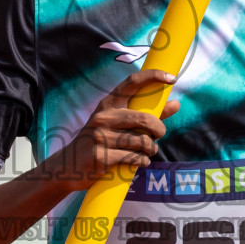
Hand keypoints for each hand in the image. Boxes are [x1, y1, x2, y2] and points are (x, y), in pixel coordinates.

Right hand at [41, 69, 180, 189]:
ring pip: (142, 141)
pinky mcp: (102, 157)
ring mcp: (101, 137)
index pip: (132, 82)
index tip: (172, 78)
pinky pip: (135, 158)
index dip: (153, 77)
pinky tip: (139, 162)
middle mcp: (103, 117)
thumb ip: (148, 114)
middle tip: (159, 134)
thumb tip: (176, 104)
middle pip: (144, 118)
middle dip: (159, 128)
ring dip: (151, 149)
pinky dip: (143, 161)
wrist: (68, 166)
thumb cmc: (100, 141)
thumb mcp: (117, 123)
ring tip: (147, 152)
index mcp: (108, 104)